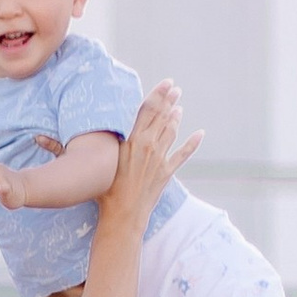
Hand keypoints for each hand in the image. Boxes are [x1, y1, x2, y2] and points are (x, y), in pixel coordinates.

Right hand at [100, 81, 198, 225]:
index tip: (166, 83)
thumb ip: (109, 142)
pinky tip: (200, 133)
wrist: (122, 214)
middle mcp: (149, 146)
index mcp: (133, 140)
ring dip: (176, 117)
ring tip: (179, 106)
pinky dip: (192, 144)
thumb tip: (97, 128)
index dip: (158, 94)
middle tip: (175, 88)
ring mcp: (160, 159)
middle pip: (162, 117)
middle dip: (169, 101)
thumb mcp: (104, 160)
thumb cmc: (104, 189)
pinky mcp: (166, 172)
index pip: (148, 110)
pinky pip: (182, 154)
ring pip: (171, 131)